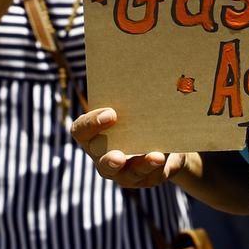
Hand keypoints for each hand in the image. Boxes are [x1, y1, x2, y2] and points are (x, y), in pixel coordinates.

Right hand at [71, 107, 186, 188]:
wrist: (167, 137)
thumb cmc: (141, 115)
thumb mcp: (136, 106)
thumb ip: (134, 98)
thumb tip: (145, 71)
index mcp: (94, 135)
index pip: (81, 130)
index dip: (91, 123)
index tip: (111, 113)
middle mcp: (103, 156)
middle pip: (100, 161)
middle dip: (109, 160)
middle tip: (119, 156)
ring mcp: (123, 171)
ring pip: (127, 174)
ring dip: (141, 166)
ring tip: (155, 157)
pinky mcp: (145, 178)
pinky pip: (150, 175)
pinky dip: (157, 166)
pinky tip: (163, 157)